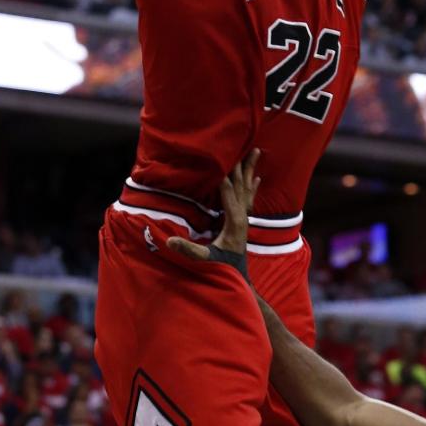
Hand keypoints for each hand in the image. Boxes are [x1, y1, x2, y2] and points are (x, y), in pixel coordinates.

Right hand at [168, 151, 259, 265]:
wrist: (239, 280)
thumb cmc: (222, 269)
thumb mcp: (204, 260)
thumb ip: (188, 250)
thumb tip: (168, 242)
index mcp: (234, 222)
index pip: (228, 195)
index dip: (223, 179)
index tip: (220, 162)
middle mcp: (242, 218)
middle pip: (241, 186)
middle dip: (241, 166)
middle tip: (244, 146)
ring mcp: (244, 219)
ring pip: (247, 189)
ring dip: (250, 170)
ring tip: (257, 152)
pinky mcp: (243, 222)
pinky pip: (249, 199)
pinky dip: (252, 186)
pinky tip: (257, 177)